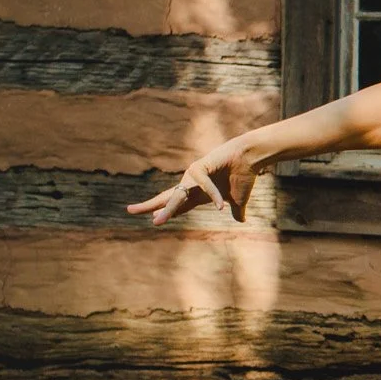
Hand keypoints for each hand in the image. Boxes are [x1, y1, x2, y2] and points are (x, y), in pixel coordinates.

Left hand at [126, 137, 257, 225]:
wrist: (250, 158)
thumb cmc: (244, 176)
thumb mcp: (238, 200)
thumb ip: (236, 211)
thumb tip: (242, 221)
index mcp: (198, 194)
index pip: (177, 205)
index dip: (166, 212)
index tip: (153, 219)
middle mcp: (191, 185)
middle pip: (166, 198)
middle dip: (149, 206)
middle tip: (129, 211)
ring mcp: (193, 176)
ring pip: (176, 197)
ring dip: (167, 210)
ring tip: (156, 221)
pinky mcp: (199, 168)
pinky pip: (202, 187)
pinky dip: (212, 196)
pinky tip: (220, 207)